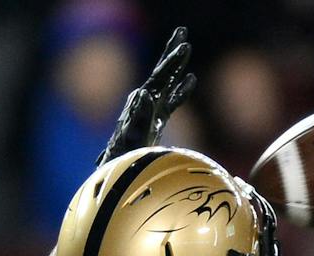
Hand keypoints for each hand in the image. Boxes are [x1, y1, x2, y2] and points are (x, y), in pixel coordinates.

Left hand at [97, 27, 196, 165]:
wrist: (122, 167)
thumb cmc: (127, 154)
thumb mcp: (133, 136)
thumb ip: (139, 115)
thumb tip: (145, 92)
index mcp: (142, 101)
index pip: (160, 76)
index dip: (172, 62)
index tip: (184, 47)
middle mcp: (146, 100)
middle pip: (162, 71)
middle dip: (171, 52)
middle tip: (182, 32)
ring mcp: (152, 108)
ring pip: (167, 82)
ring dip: (177, 66)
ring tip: (186, 47)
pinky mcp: (158, 118)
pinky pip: (173, 100)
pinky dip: (182, 90)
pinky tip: (191, 79)